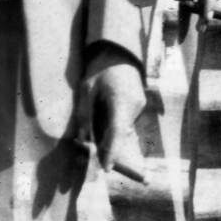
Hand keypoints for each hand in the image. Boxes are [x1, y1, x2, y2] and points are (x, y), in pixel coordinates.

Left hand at [78, 46, 146, 174]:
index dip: (112, 151)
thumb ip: (84, 115)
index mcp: (122, 100)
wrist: (119, 52)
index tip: (106, 168)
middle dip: (110, 150)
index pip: (118, 131)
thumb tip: (82, 140)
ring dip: (108, 138)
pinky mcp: (137, 106)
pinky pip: (124, 123)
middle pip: (121, 135)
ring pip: (122, 130)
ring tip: (92, 142)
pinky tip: (102, 126)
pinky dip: (113, 129)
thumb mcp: (86, 90)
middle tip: (113, 168)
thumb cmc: (100, 69)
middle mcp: (134, 106)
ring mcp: (138, 106)